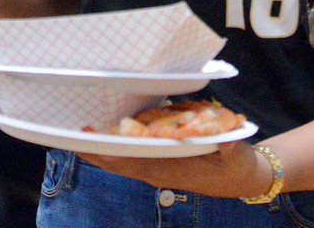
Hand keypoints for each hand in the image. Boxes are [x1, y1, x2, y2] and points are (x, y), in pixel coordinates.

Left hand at [77, 140, 270, 198]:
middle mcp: (158, 171)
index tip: (88, 141)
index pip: (132, 162)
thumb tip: (226, 144)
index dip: (110, 153)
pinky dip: (115, 148)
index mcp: (170, 169)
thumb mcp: (237, 158)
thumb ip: (231, 150)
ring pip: (121, 161)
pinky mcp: (161, 164)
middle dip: (94, 151)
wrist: (244, 180)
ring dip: (100, 151)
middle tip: (69, 134)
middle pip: (118, 163)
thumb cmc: (238, 167)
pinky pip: (131, 158)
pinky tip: (104, 137)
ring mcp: (157, 169)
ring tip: (78, 134)